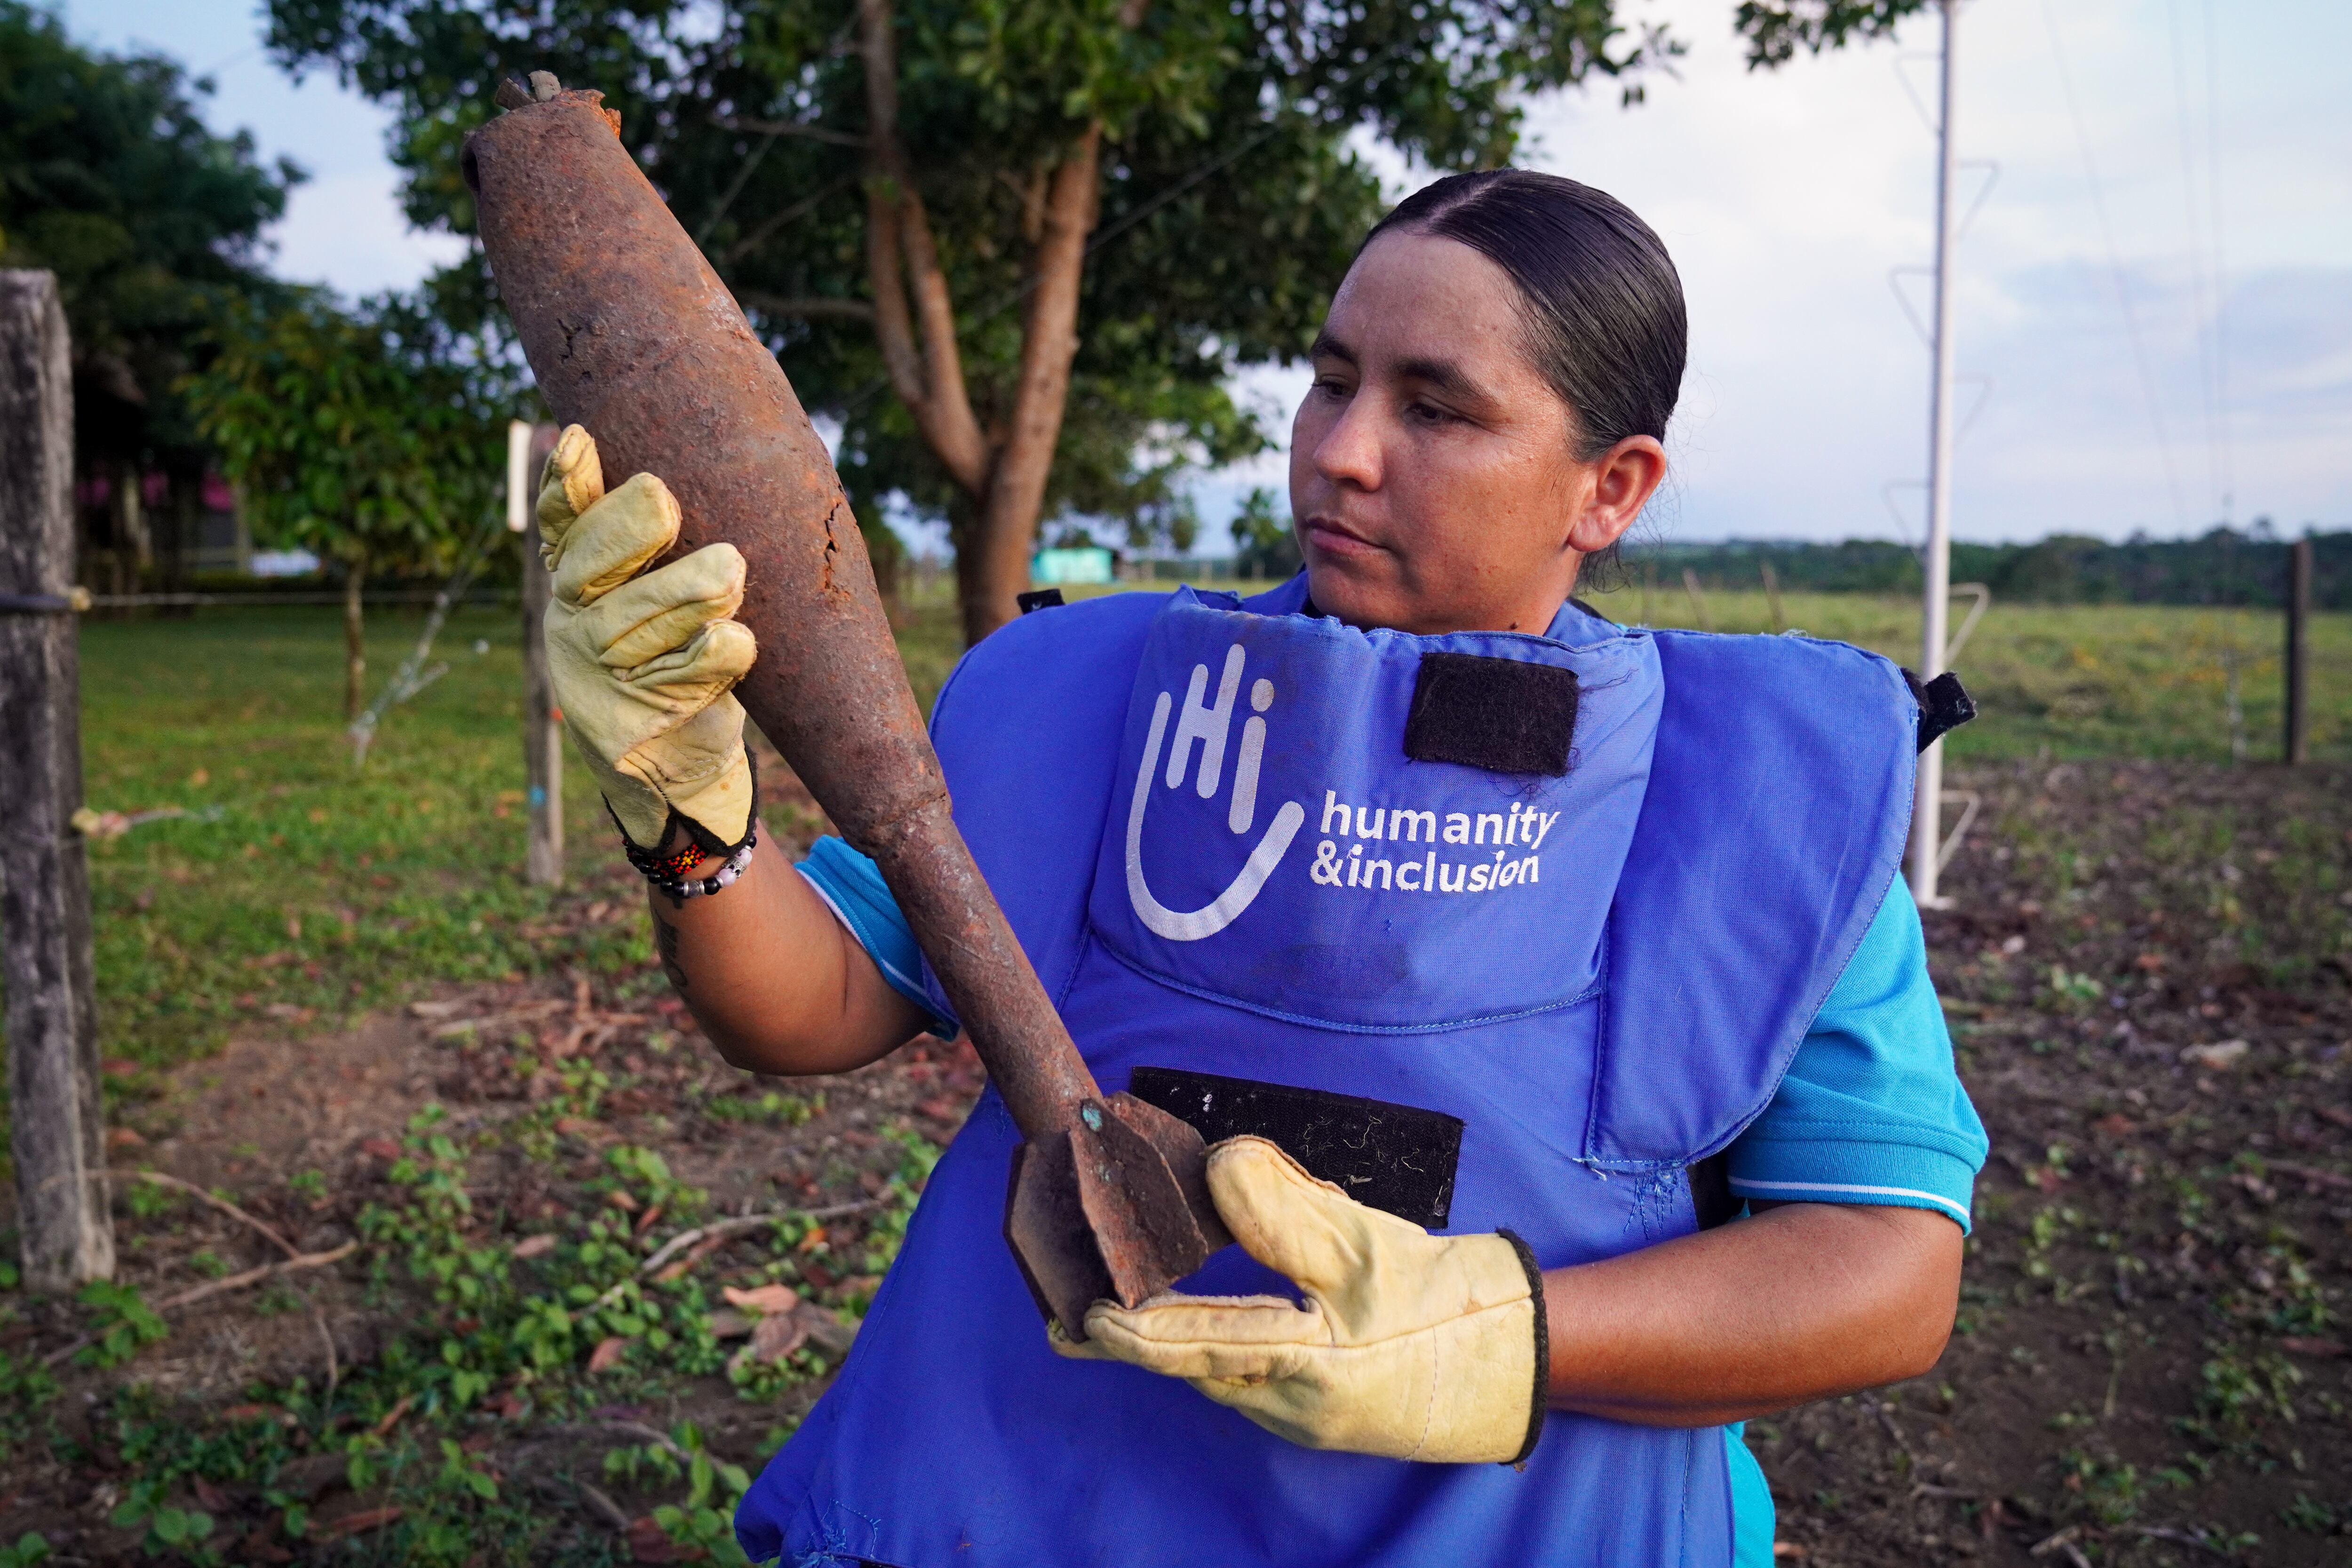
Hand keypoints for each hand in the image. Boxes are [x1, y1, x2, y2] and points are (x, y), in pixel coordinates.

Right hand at [537, 425, 757, 850]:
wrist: (673, 767)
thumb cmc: (670, 660)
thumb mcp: (648, 601)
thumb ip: (640, 545)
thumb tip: (626, 455)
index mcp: (573, 588)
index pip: (563, 530)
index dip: (564, 487)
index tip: (582, 441)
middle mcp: (573, 629)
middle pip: (595, 574)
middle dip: (630, 533)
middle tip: (664, 499)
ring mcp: (598, 680)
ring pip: (642, 624)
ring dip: (688, 595)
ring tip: (728, 569)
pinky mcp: (634, 724)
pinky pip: (685, 676)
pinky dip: (717, 655)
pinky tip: (734, 640)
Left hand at [1057, 1136, 1544, 1463]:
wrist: (1519, 1360)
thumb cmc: (1450, 1303)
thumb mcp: (1365, 1242)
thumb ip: (1285, 1207)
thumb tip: (1220, 1165)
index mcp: (1304, 1368)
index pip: (1188, 1346)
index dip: (1126, 1331)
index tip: (1081, 1313)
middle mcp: (1291, 1408)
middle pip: (1193, 1364)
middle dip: (1141, 1334)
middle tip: (1084, 1309)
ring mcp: (1305, 1420)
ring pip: (1219, 1372)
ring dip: (1180, 1337)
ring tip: (1133, 1307)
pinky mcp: (1320, 1415)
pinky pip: (1249, 1378)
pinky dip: (1218, 1344)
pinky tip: (1208, 1317)